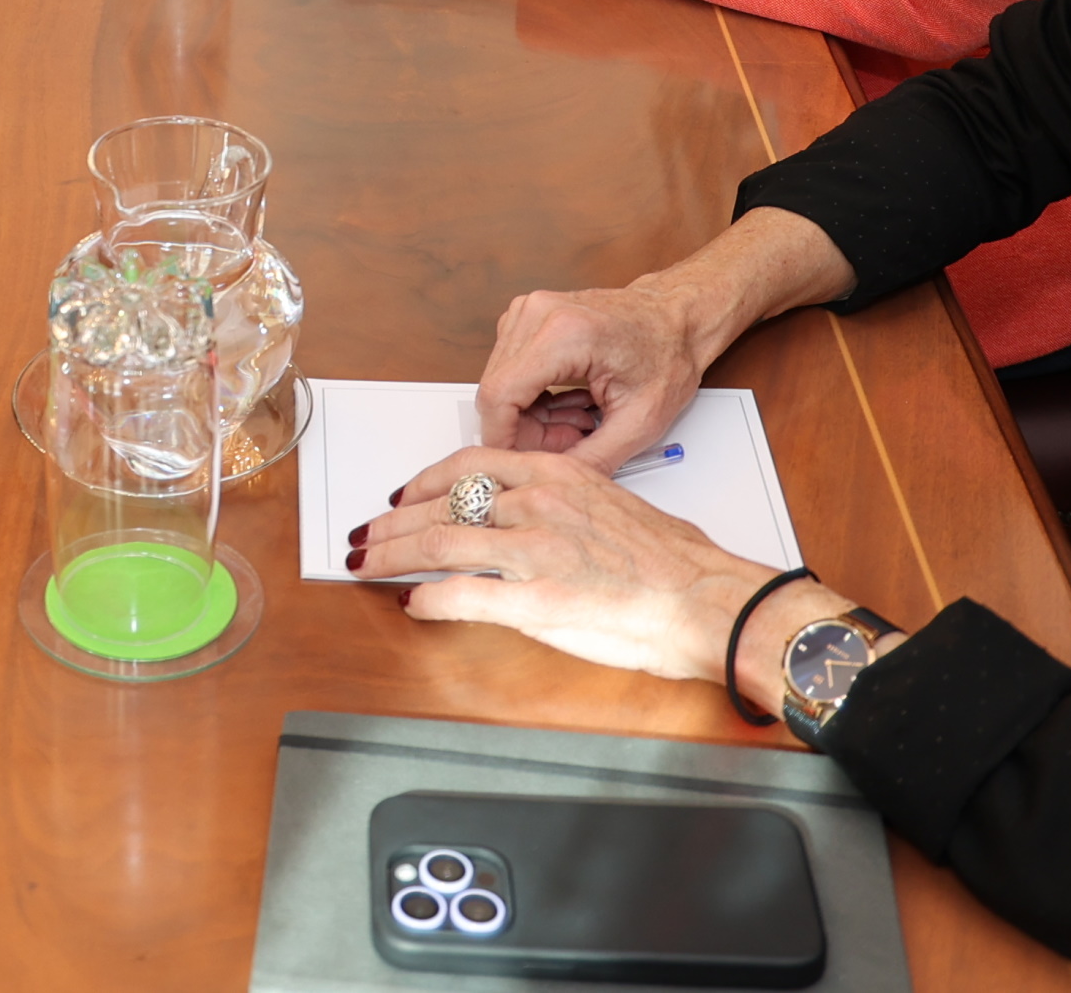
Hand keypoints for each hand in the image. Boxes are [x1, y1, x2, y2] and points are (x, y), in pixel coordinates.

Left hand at [353, 446, 800, 686]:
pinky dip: (427, 600)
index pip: (468, 464)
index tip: (400, 495)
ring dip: (391, 556)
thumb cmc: (672, 559)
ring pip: (437, 544)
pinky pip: (460, 596)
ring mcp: (533, 551)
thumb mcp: (608, 503)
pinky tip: (413, 605)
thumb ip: (558, 504)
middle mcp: (538, 502)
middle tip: (364, 535)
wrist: (705, 598)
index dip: (422, 481)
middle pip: (440, 505)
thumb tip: (520, 519)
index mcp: (556, 473)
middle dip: (391, 523)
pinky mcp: (535, 600)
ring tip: (367, 566)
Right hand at [475, 211, 858, 463]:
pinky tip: (568, 403)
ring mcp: (528, 311)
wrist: (677, 319)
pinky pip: (509, 370)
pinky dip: (532, 396)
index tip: (519, 463)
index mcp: (564, 333)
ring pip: (499, 383)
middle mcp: (538, 313)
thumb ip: (591, 459)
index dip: (503, 439)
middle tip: (570, 444)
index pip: (498, 395)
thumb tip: (550, 481)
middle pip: (496, 391)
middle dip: (524, 431)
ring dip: (530, 415)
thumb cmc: (667, 355)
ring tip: (578, 422)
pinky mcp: (526, 317)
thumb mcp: (639, 422)